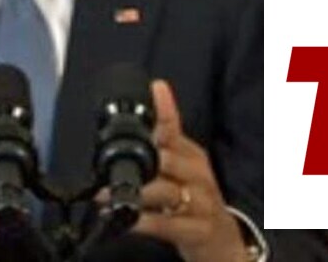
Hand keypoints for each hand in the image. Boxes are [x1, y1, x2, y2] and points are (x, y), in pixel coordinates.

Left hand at [103, 80, 243, 260]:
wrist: (222, 240)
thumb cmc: (193, 199)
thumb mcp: (179, 170)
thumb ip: (157, 147)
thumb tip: (126, 125)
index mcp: (191, 155)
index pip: (176, 127)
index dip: (166, 108)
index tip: (156, 88)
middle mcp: (198, 174)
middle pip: (168, 159)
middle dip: (138, 161)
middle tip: (108, 165)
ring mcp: (201, 202)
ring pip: (167, 191)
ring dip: (134, 193)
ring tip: (105, 195)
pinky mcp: (198, 230)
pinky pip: (169, 224)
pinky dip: (145, 222)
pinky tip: (127, 221)